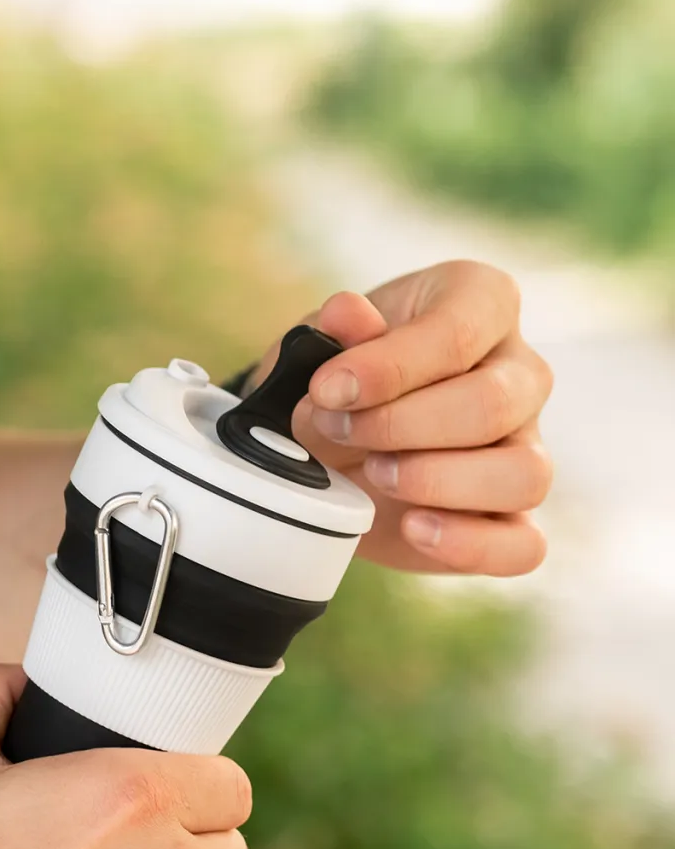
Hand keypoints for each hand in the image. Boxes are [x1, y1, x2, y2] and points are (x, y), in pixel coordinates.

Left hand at [256, 260, 553, 575]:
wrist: (329, 437)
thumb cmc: (341, 374)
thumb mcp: (324, 344)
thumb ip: (336, 333)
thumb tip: (346, 314)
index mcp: (482, 303)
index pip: (460, 331)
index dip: (390, 367)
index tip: (326, 389)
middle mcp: (519, 373)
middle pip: (494, 404)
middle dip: (400, 426)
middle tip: (339, 429)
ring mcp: (524, 449)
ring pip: (525, 475)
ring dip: (437, 481)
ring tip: (375, 473)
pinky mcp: (508, 518)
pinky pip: (523, 545)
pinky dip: (468, 545)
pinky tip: (412, 528)